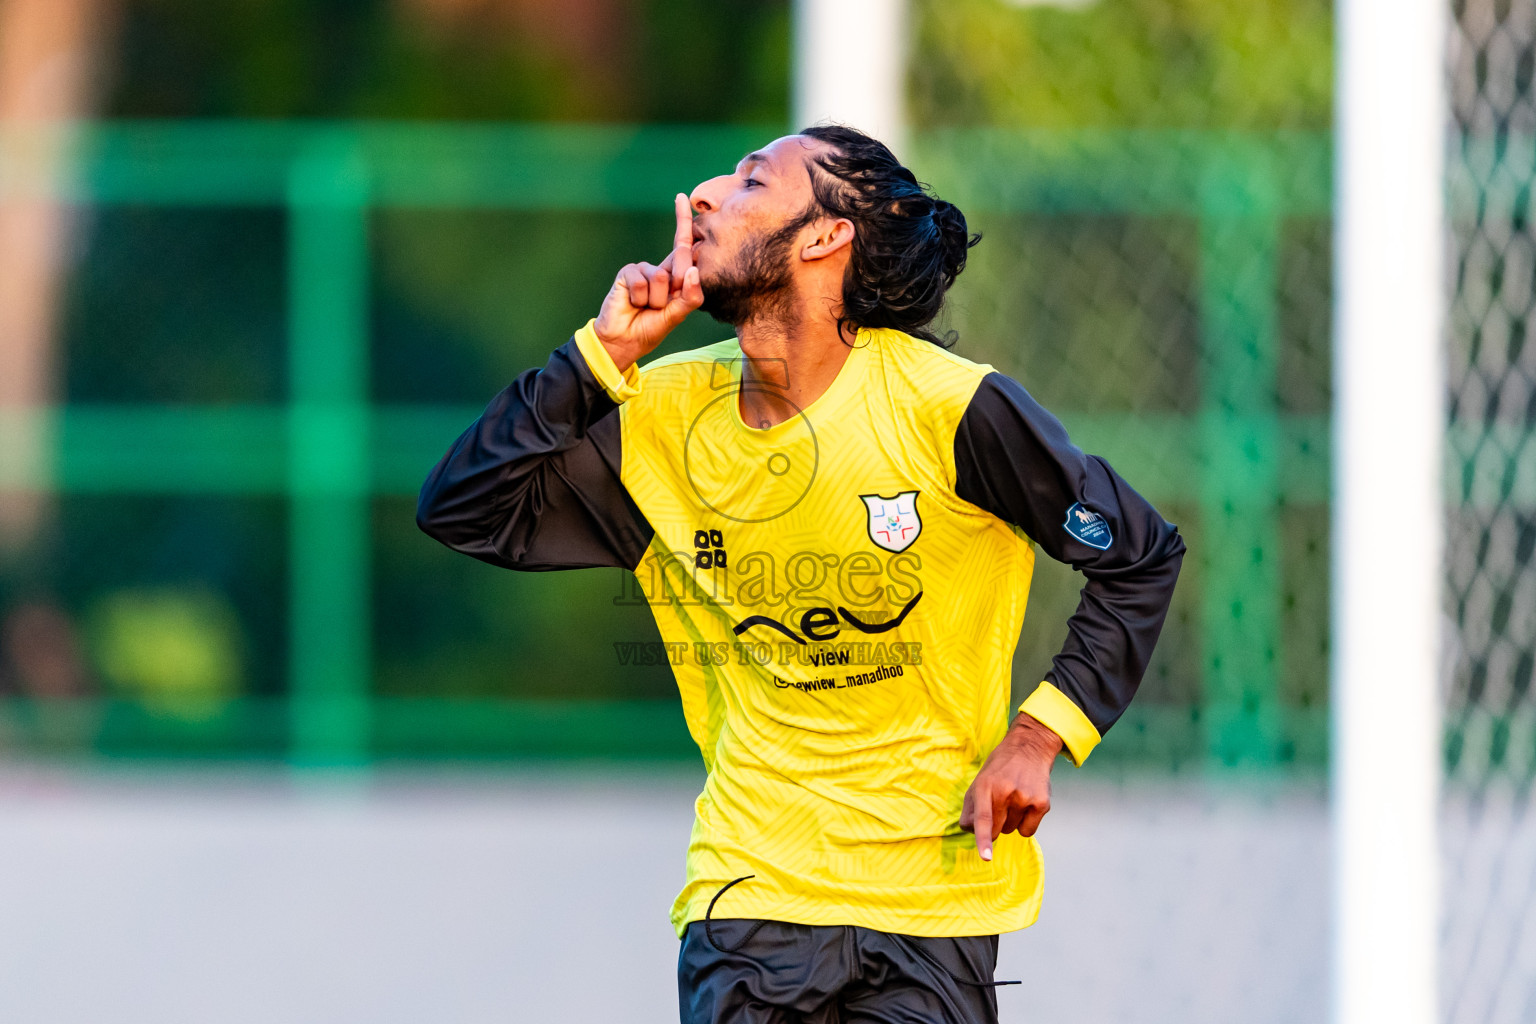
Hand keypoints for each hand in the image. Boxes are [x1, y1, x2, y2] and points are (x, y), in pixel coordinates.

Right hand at [593, 193, 703, 369]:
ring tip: (646, 308)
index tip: (682, 197)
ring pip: (662, 278)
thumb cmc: (649, 329)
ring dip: (656, 300)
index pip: (684, 248)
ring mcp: (643, 270)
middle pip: (678, 253)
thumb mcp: (675, 317)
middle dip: (675, 275)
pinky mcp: (628, 272)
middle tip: (657, 305)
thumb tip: (693, 271)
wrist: (621, 341)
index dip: (684, 222)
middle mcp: (661, 270)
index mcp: (675, 279)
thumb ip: (689, 297)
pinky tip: (632, 304)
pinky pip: (642, 282)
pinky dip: (640, 298)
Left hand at [959, 712, 1062, 860]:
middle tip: (999, 804)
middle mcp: (1006, 791)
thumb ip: (970, 808)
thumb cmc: (1000, 769)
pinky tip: (1026, 803)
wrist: (1029, 748)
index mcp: (985, 786)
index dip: (983, 839)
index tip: (986, 856)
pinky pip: (1028, 831)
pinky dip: (1025, 823)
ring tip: (1014, 798)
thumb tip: (968, 830)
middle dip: (995, 825)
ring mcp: (1026, 797)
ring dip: (1011, 821)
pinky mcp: (1042, 803)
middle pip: (997, 830)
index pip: (984, 818)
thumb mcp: (979, 781)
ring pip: (1012, 831)